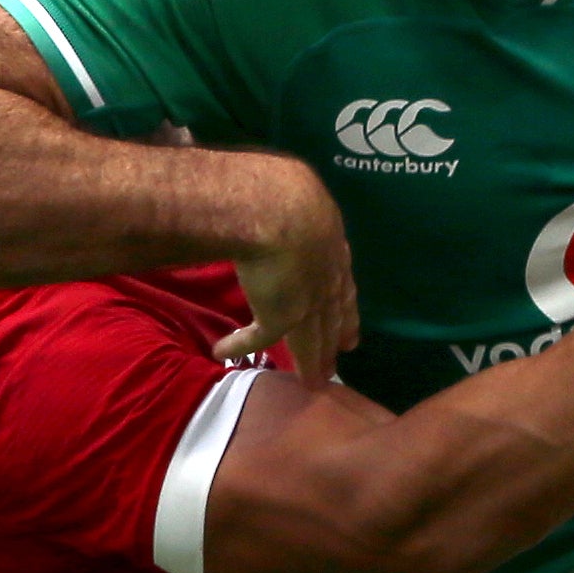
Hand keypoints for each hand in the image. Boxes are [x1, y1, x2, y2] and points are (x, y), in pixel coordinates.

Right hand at [215, 163, 359, 378]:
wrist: (276, 209)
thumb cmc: (284, 192)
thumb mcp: (297, 195)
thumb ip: (294, 207)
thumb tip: (275, 198)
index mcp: (334, 250)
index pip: (343, 286)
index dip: (345, 309)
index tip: (351, 332)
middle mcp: (327, 281)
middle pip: (334, 318)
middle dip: (337, 339)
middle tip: (339, 358)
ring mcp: (308, 302)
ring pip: (312, 339)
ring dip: (311, 361)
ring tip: (312, 380)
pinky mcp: (280, 316)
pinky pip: (258, 338)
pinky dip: (239, 345)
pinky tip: (222, 352)